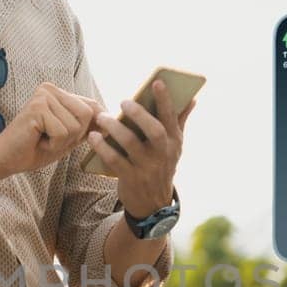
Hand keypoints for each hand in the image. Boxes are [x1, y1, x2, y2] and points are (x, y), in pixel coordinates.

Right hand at [0, 83, 100, 175]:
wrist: (6, 159)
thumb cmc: (35, 149)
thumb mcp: (68, 136)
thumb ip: (86, 125)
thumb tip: (110, 118)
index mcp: (58, 92)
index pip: (92, 107)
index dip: (87, 128)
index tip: (66, 137)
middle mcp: (50, 89)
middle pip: (87, 115)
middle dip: (73, 136)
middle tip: (50, 138)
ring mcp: (43, 96)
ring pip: (76, 125)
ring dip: (62, 142)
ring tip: (42, 139)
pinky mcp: (38, 107)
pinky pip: (63, 132)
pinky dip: (53, 144)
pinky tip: (37, 141)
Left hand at [88, 80, 195, 217]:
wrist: (153, 203)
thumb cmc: (162, 165)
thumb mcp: (175, 146)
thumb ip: (180, 121)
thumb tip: (192, 98)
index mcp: (174, 142)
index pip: (172, 117)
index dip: (165, 100)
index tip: (156, 82)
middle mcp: (163, 154)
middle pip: (154, 131)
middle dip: (139, 114)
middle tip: (123, 101)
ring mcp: (147, 167)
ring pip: (131, 144)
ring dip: (114, 128)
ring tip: (102, 118)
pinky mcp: (130, 178)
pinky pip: (114, 160)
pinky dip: (102, 147)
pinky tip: (93, 136)